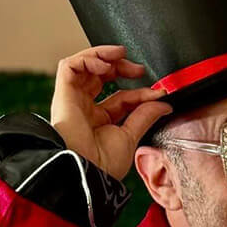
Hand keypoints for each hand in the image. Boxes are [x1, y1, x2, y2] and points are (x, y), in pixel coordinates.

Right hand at [51, 45, 171, 180]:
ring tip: (120, 54)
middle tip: (138, 68)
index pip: (121, 96)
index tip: (158, 93)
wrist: (86, 172)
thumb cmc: (102, 164)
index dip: (139, 92)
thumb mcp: (130, 136)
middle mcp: (84, 108)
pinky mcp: (62, 94)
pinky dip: (88, 59)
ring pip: (83, 66)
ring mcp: (72, 100)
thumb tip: (164, 103)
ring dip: (103, 55)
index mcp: (100, 121)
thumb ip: (145, 116)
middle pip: (100, 76)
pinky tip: (105, 64)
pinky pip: (69, 66)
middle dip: (120, 66)